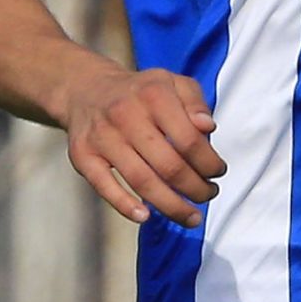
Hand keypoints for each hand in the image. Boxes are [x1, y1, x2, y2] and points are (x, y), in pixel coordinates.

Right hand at [59, 62, 224, 226]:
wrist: (86, 89)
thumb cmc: (140, 93)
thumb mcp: (173, 84)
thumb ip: (195, 103)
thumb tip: (208, 127)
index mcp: (153, 95)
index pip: (189, 140)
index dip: (209, 163)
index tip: (217, 172)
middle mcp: (125, 114)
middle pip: (169, 166)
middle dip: (196, 189)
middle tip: (208, 195)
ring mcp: (102, 136)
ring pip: (142, 181)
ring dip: (171, 205)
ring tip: (191, 216)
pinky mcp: (83, 155)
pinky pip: (103, 186)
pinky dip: (124, 205)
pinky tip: (145, 217)